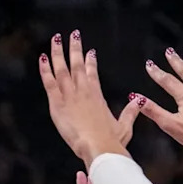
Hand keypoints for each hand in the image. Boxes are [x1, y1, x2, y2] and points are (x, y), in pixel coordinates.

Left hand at [39, 30, 140, 165]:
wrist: (98, 147)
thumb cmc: (111, 142)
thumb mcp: (124, 127)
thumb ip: (130, 112)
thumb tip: (139, 101)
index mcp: (97, 96)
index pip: (92, 74)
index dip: (90, 62)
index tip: (89, 53)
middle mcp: (83, 92)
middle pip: (77, 65)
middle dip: (75, 49)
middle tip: (74, 36)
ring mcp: (70, 96)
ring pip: (62, 69)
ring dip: (59, 52)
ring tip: (56, 39)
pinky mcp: (58, 104)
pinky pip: (50, 82)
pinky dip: (45, 69)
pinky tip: (43, 58)